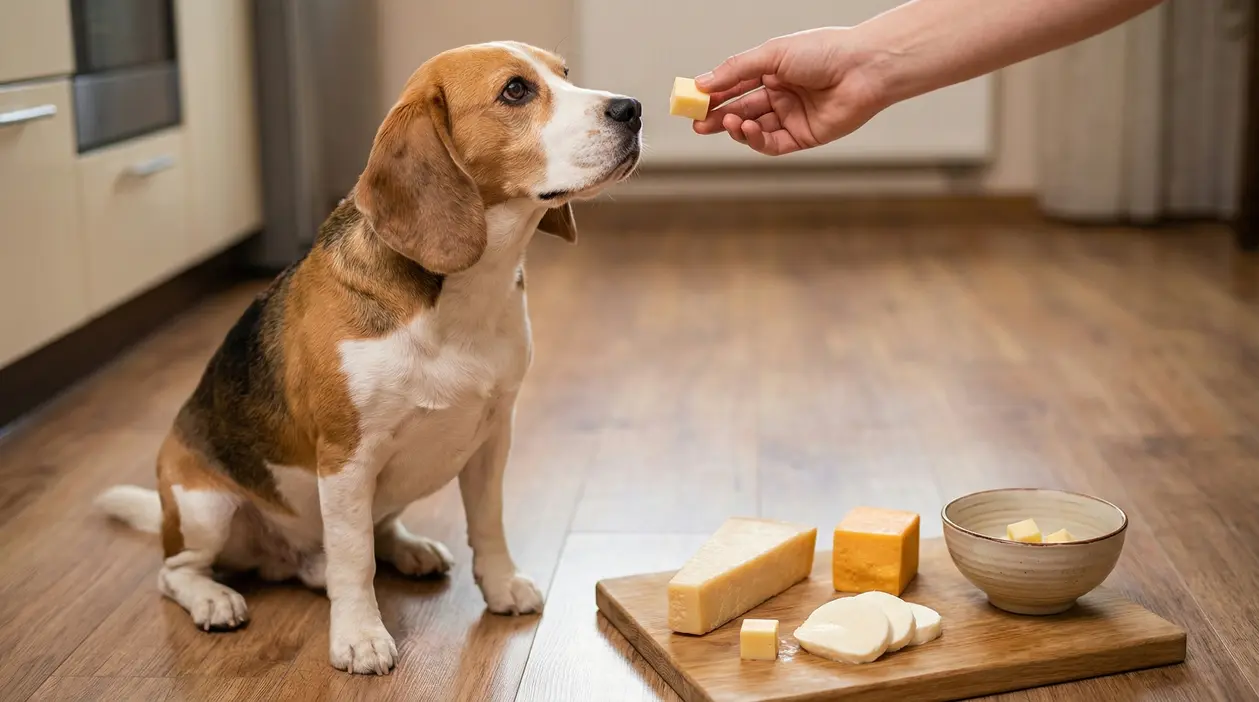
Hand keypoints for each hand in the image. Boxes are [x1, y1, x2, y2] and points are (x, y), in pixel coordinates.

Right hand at [693, 28, 889, 155]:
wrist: (863, 69)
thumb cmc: (824, 51)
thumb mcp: (771, 54)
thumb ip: (735, 70)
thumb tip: (702, 83)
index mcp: (773, 69)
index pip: (735, 85)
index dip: (713, 95)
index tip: (691, 101)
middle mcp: (781, 93)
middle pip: (740, 109)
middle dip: (718, 117)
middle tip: (697, 123)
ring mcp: (791, 116)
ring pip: (754, 128)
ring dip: (737, 128)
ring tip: (728, 124)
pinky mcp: (803, 136)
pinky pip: (772, 143)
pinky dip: (757, 140)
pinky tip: (749, 130)